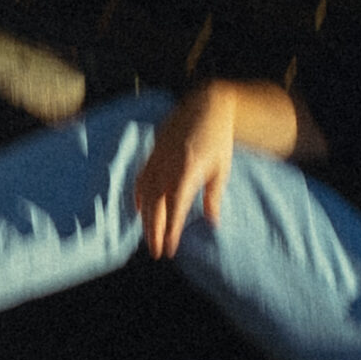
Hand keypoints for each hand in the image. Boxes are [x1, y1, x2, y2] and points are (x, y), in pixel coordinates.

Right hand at [133, 85, 237, 258]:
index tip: (170, 249)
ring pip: (145, 195)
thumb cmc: (217, 138)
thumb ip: (213, 197)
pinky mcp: (152, 154)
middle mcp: (167, 167)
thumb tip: (212, 222)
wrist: (203, 107)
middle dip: (154, 232)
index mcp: (186, 171)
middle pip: (155, 206)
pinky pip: (140, 180)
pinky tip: (140, 210)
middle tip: (157, 253)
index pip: (174, 209)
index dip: (170, 231)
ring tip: (149, 238)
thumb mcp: (221, 169)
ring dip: (146, 219)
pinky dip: (139, 197)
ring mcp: (156, 160)